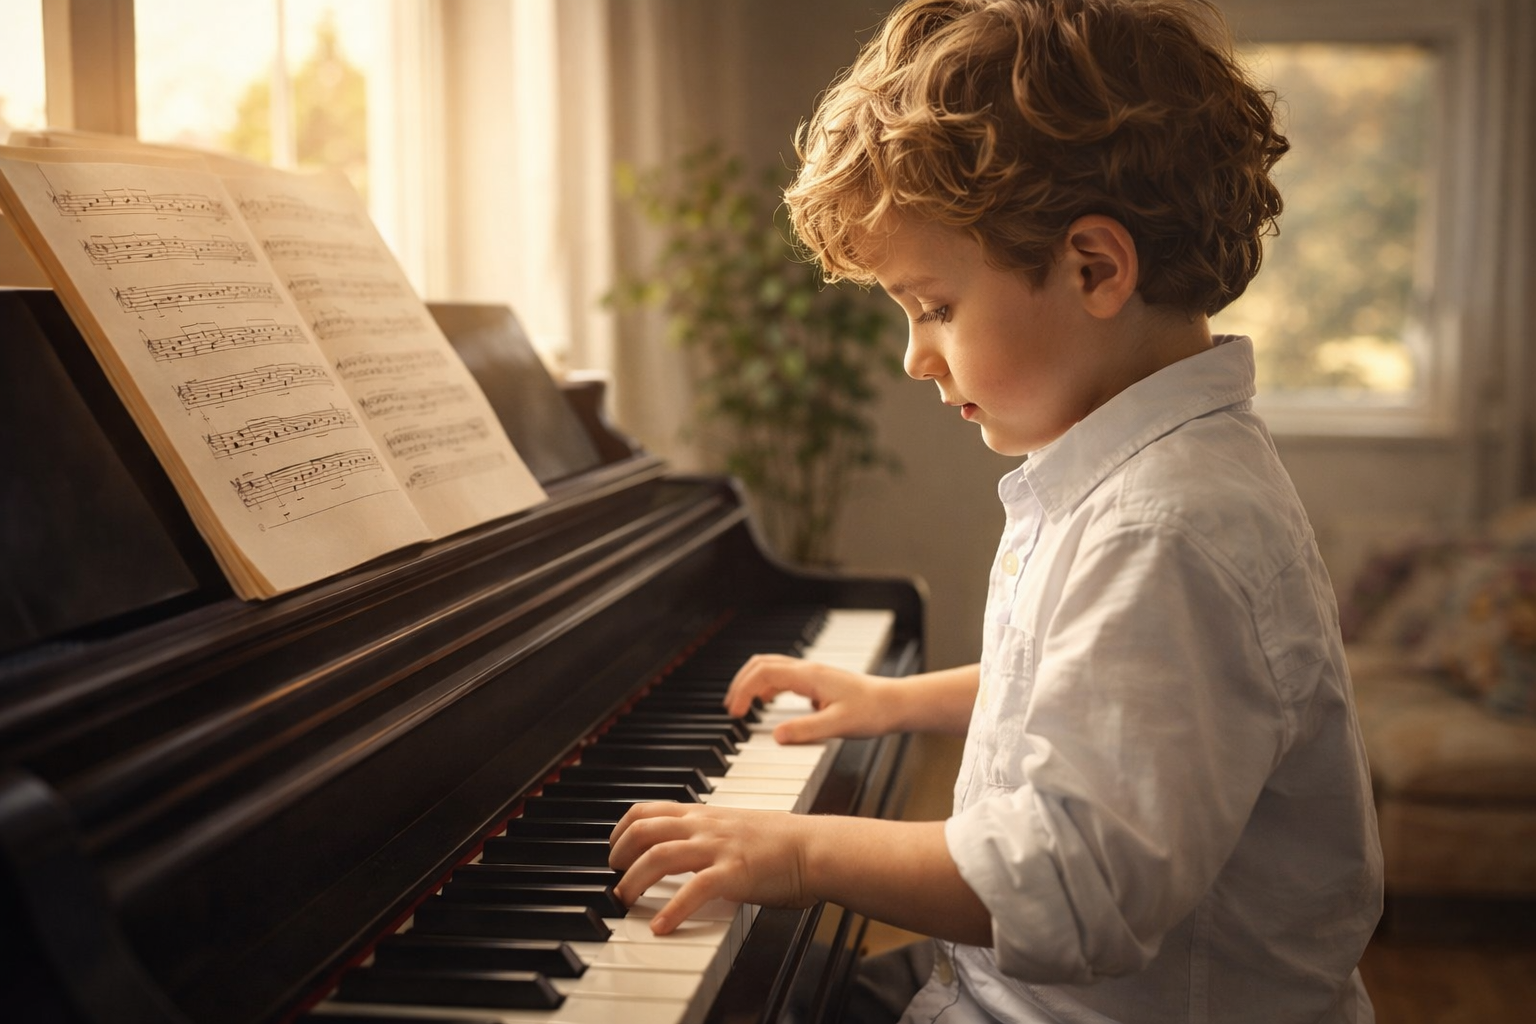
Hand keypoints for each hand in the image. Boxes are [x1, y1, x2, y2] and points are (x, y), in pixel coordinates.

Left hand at [609, 802, 814, 933]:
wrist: (816, 848)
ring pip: (658, 857)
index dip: (622, 829)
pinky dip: (671, 910)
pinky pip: (692, 890)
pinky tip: (660, 926)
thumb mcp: (738, 826)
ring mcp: (718, 848)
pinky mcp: (733, 873)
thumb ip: (710, 834)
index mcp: (705, 815)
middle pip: (644, 831)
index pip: (649, 810)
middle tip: (615, 878)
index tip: (614, 849)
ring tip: (626, 901)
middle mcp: (705, 827)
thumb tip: (689, 850)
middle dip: (618, 855)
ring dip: (633, 881)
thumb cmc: (784, 842)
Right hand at [724, 655, 894, 742]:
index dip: (743, 690)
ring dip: (752, 683)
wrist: (895, 704)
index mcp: (809, 676)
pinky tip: (768, 703)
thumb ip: (806, 730)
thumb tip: (776, 736)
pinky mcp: (818, 682)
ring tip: (743, 706)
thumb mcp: (838, 726)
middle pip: (762, 664)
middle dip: (741, 683)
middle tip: (732, 708)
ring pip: (772, 667)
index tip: (736, 714)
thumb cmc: (872, 712)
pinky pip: (784, 677)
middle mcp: (808, 670)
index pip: (763, 673)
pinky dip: (768, 687)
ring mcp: (813, 674)